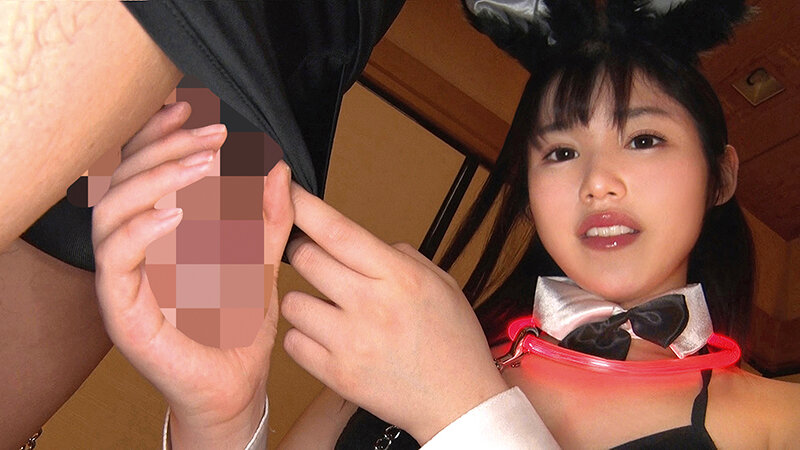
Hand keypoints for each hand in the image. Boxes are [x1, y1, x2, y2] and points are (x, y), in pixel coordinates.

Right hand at [91, 102, 293, 446]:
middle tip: (214, 137)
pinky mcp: (122, 308)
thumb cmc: (240, 325)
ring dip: (158, 179)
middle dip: (168, 149)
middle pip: (123, 180)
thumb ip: (267, 218)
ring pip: (113, 211)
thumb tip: (278, 168)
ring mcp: (123, 278)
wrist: (236, 384)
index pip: (143, 170)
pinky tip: (180, 212)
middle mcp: (132, 250)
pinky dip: (144, 228)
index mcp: (158, 233)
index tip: (189, 107)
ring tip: (204, 166)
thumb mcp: (261, 261)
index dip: (159, 134)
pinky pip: (117, 257)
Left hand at [281, 184, 508, 443]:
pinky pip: (294, 343)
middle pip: (305, 260)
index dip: (303, 206)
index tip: (283, 190)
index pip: (338, 231)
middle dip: (303, 253)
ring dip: (304, 301)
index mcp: (399, 277)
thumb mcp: (440, 283)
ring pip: (292, 303)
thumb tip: (359, 241)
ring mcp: (351, 343)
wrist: (460, 402)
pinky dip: (304, 338)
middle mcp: (371, 306)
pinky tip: (328, 339)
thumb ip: (399, 256)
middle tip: (315, 260)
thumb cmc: (454, 343)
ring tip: (330, 311)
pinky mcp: (337, 375)